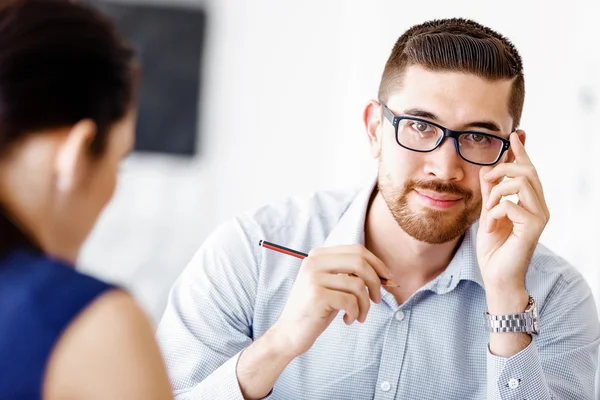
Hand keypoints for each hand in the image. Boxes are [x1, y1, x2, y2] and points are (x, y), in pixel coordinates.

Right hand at [270, 244, 390, 357]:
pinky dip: (355, 313)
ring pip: (358, 284)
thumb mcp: (332, 285)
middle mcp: (314, 262)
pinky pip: (351, 301)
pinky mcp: (317, 295)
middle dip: (376, 282)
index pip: (356, 249)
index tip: (387, 278)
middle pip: (360, 262)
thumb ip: (350, 273)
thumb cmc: (316, 310)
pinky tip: (347, 320)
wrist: (290, 333)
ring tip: (359, 316)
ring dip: (365, 305)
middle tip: (377, 300)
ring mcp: (314, 278)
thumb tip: (384, 273)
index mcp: (318, 255)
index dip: (377, 263)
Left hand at [477, 132, 549, 301]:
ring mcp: (539, 216)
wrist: (496, 274)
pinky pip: (511, 204)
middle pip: (527, 170)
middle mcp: (540, 206)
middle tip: (486, 180)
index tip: (515, 134)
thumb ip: (490, 191)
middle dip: (502, 168)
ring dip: (496, 193)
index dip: (521, 151)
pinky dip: (494, 212)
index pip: (528, 170)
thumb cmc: (494, 246)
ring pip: (521, 182)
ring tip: (488, 210)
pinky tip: (490, 225)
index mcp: (530, 201)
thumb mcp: (488, 212)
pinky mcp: (534, 228)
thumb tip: (488, 169)